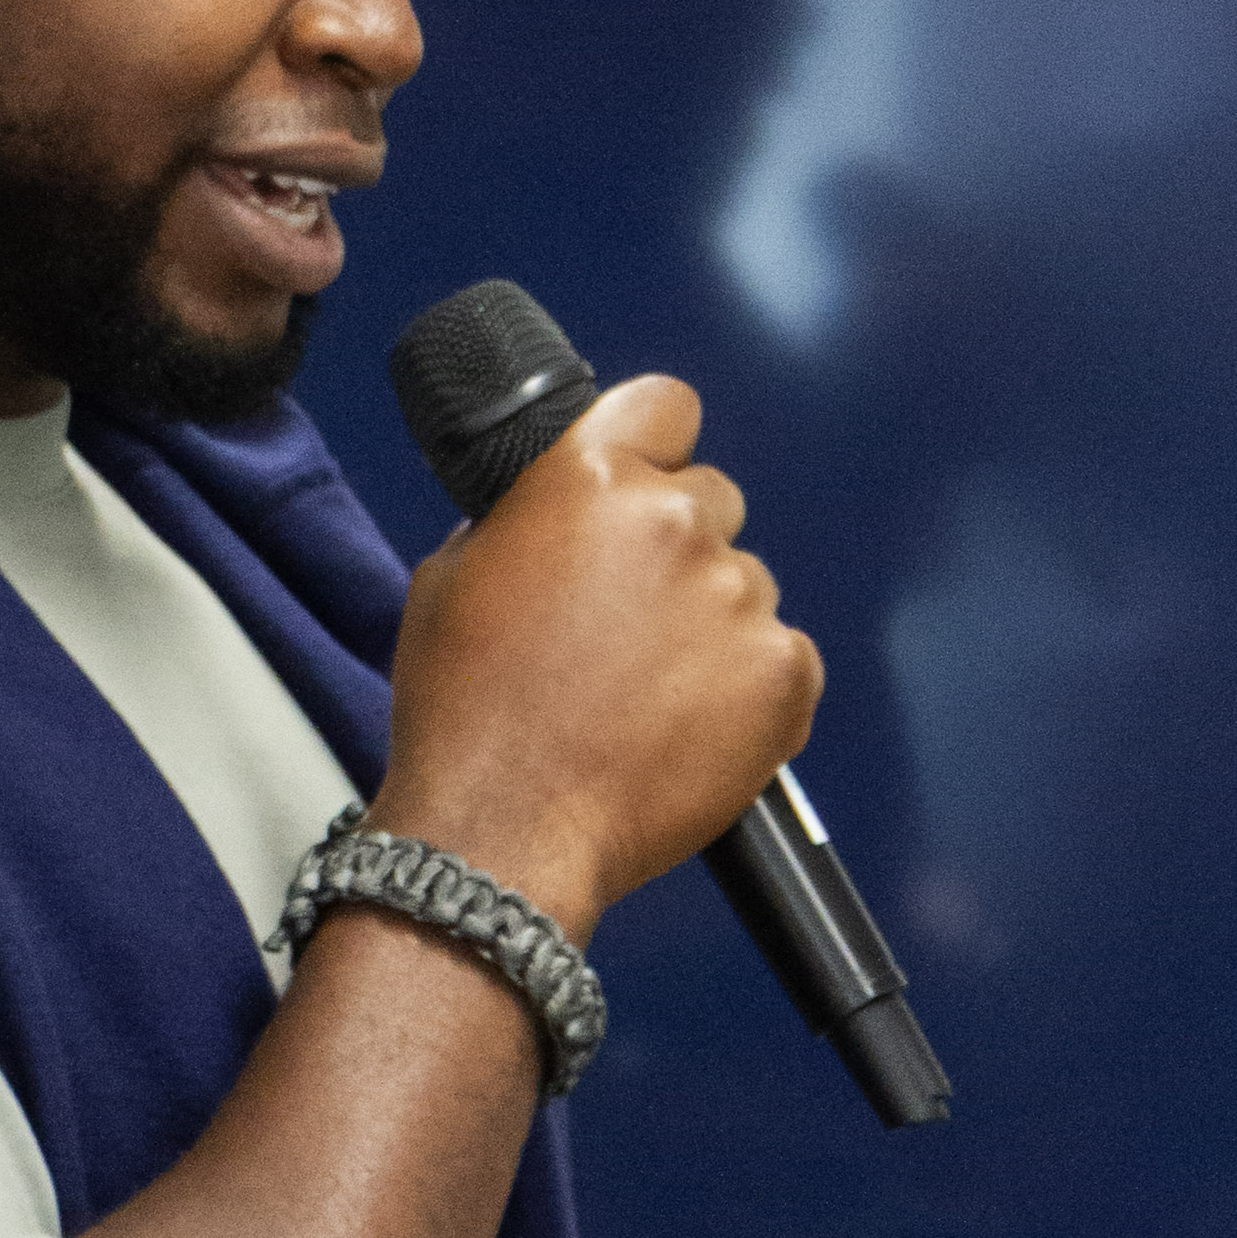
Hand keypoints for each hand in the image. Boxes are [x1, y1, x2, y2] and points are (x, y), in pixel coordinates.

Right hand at [375, 376, 820, 935]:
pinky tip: (688, 725)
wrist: (504, 833)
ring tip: (648, 692)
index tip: (647, 474)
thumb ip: (524, 522)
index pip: (665, 405)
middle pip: (711, 497)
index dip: (654, 442)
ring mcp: (738, 599)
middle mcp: (676, 522)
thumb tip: (559, 518)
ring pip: (743, 584)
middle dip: (675, 547)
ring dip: (709, 623)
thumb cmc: (467, 713)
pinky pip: (784, 656)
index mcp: (591, 479)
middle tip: (627, 619)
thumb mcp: (453, 576)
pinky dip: (749, 688)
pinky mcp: (784, 674)